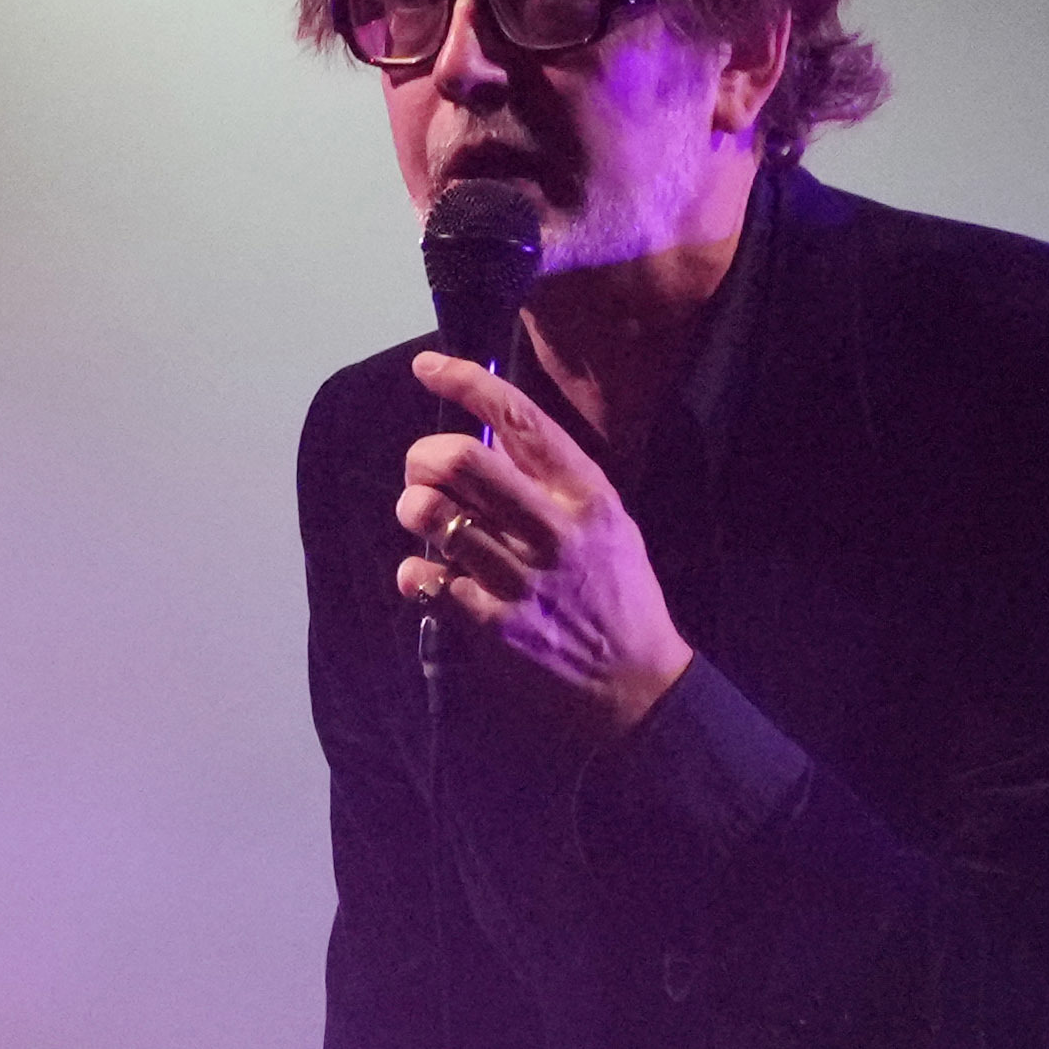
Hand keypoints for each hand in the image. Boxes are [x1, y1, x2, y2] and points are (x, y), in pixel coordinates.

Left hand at [395, 350, 695, 732]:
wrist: (634, 683)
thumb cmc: (616, 591)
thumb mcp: (606, 519)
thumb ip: (554, 476)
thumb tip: (490, 428)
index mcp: (586, 494)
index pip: (518, 419)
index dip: (465, 381)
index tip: (427, 366)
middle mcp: (554, 530)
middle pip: (459, 460)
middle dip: (423, 456)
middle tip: (422, 470)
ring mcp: (520, 579)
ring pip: (432, 516)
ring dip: (413, 509)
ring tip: (422, 518)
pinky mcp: (491, 626)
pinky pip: (424, 578)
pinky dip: (414, 570)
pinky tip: (426, 574)